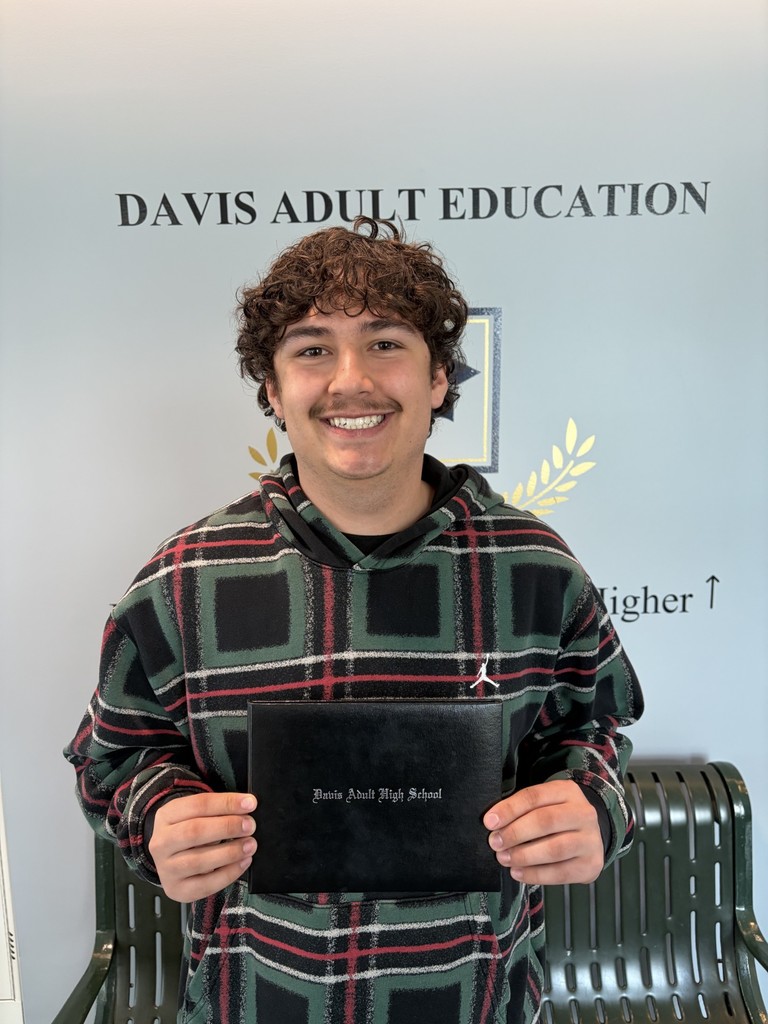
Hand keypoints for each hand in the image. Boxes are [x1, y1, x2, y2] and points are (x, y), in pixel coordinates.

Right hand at [148, 791, 256, 901]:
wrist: (171, 860)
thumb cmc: (190, 832)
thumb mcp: (197, 814)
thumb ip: (218, 810)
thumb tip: (247, 806)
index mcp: (166, 816)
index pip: (198, 804)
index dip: (226, 803)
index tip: (250, 803)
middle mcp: (161, 842)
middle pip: (195, 831)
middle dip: (227, 827)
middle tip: (250, 825)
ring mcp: (166, 869)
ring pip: (198, 861)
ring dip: (230, 852)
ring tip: (249, 845)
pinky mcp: (176, 890)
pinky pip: (205, 885)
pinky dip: (228, 873)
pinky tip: (242, 862)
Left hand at [483, 780, 603, 884]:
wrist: (588, 836)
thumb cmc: (556, 818)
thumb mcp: (543, 804)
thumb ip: (522, 810)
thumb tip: (493, 823)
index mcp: (567, 791)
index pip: (534, 796)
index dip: (509, 809)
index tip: (489, 822)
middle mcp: (583, 813)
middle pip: (545, 821)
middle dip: (515, 833)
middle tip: (495, 843)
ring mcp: (590, 840)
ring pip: (554, 849)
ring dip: (524, 855)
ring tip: (504, 858)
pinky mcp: (591, 864)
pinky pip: (560, 873)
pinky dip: (535, 875)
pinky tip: (518, 872)